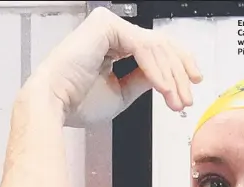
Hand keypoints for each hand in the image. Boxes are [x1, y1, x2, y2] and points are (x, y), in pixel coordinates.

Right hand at [29, 7, 201, 125]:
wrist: (53, 104)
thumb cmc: (77, 103)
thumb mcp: (121, 94)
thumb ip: (143, 80)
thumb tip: (165, 77)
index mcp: (111, 47)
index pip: (152, 51)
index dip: (176, 68)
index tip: (190, 87)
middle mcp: (110, 32)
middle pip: (159, 45)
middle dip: (179, 71)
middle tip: (190, 94)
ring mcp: (108, 25)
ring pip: (155, 47)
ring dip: (170, 76)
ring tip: (177, 99)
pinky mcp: (106, 25)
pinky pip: (142, 47)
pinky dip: (157, 70)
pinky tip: (164, 88)